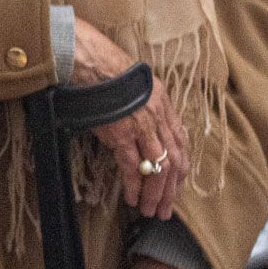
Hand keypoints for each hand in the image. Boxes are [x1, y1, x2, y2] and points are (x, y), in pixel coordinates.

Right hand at [72, 17, 188, 219]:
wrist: (87, 58)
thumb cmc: (103, 65)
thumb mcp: (134, 83)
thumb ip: (143, 104)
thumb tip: (140, 127)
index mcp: (162, 102)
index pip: (180, 143)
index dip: (179, 169)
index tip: (175, 186)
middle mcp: (158, 116)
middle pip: (173, 161)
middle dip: (171, 189)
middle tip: (165, 209)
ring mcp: (141, 126)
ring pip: (157, 169)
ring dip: (155, 193)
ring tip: (150, 210)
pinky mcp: (121, 133)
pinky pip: (132, 167)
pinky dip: (134, 186)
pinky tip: (133, 198)